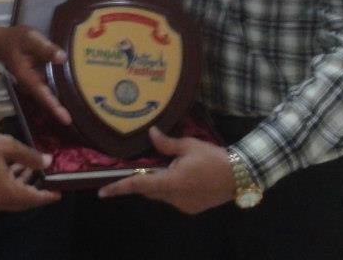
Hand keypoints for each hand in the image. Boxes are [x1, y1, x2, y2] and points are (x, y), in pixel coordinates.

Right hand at [0, 25, 70, 123]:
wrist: (1, 42)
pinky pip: (49, 87)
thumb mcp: (30, 39)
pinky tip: (74, 89)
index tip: (67, 120)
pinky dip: (60, 90)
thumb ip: (45, 48)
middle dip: (60, 111)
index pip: (43, 95)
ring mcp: (34, 83)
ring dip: (61, 102)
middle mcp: (31, 84)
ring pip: (49, 96)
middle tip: (77, 121)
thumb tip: (62, 58)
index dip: (55, 108)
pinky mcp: (37, 79)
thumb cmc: (15, 40)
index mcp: (28, 78)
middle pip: (47, 101)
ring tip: (81, 109)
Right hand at [0, 129, 60, 211]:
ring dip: (20, 183)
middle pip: (21, 200)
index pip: (33, 199)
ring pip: (9, 197)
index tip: (59, 193)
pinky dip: (8, 184)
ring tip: (28, 166)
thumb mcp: (7, 146)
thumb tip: (47, 162)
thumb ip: (29, 156)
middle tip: (45, 177)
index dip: (47, 195)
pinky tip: (10, 167)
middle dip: (34, 188)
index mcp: (6, 193)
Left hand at [97, 126, 234, 213]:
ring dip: (161, 182)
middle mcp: (174, 198)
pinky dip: (172, 187)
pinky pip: (174, 198)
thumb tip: (150, 133)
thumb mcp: (189, 146)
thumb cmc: (213, 158)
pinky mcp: (192, 208)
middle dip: (145, 179)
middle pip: (150, 190)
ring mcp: (183, 205)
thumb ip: (167, 143)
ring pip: (162, 194)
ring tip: (173, 166)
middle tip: (144, 166)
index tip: (102, 192)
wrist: (240, 176)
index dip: (119, 188)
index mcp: (171, 182)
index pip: (138, 186)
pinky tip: (185, 175)